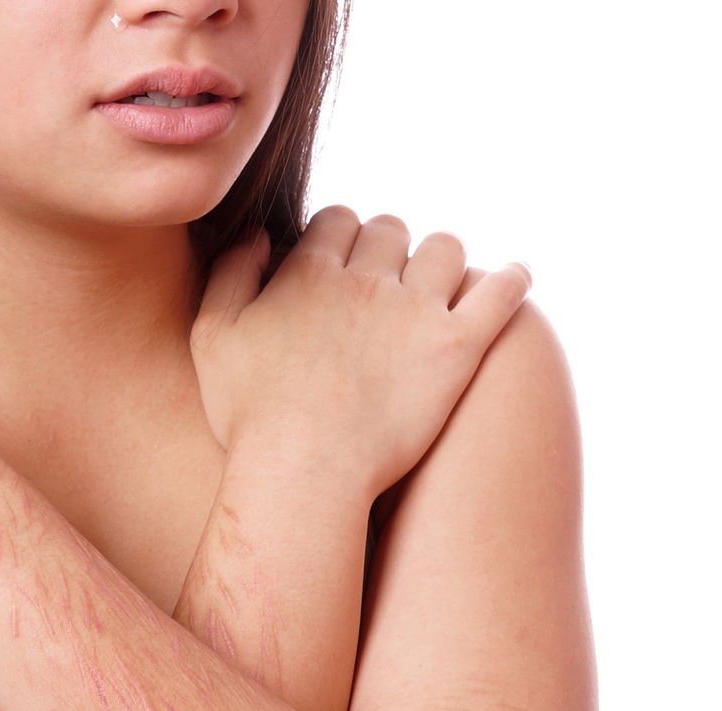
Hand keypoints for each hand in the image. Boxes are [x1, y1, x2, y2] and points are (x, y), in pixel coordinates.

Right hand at [190, 206, 531, 500]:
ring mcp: (416, 311)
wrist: (303, 472)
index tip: (340, 262)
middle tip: (385, 280)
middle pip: (391, 230)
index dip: (339, 236)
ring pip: (446, 250)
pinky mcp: (457, 348)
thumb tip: (260, 235)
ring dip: (440, 259)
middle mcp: (367, 280)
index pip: (338, 220)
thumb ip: (231, 274)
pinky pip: (500, 294)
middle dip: (387, 246)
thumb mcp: (213, 335)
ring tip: (437, 286)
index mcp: (310, 272)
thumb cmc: (250, 414)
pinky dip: (513, 279)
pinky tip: (515, 278)